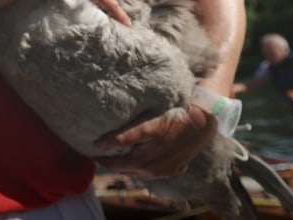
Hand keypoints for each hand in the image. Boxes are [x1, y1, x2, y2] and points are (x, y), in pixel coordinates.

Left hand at [93, 105, 215, 178]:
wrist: (202, 124)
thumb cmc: (173, 120)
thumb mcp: (148, 126)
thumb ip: (125, 136)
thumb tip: (100, 143)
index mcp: (144, 161)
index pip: (114, 163)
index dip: (101, 158)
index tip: (90, 150)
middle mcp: (152, 170)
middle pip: (124, 169)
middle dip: (110, 162)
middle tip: (98, 153)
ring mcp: (163, 172)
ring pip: (136, 173)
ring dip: (124, 166)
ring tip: (114, 156)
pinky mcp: (173, 170)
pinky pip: (151, 173)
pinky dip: (140, 168)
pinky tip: (136, 160)